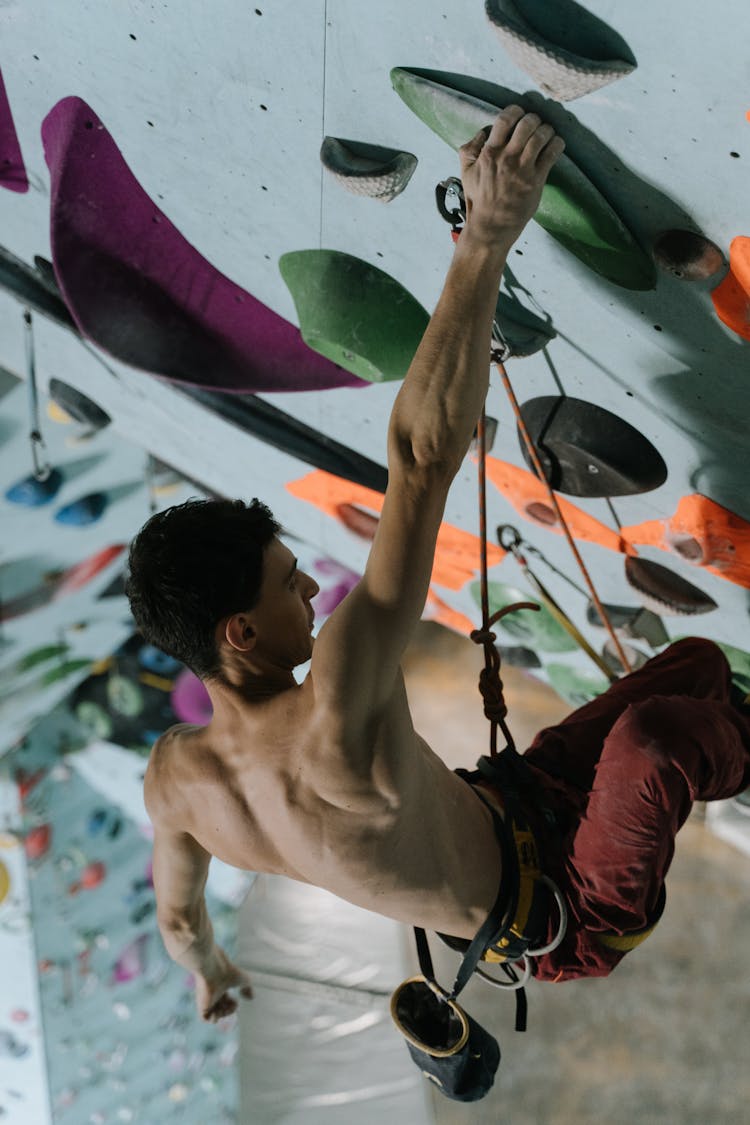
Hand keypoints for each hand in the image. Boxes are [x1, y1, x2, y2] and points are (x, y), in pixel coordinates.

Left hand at [194, 946, 253, 1022]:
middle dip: (228, 1010)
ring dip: (222, 1015)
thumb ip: (248, 988)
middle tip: (232, 1005)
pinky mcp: (202, 1005)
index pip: (224, 999)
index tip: (236, 1001)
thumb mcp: (244, 980)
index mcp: (220, 986)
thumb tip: (251, 997)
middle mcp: (212, 994)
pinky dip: (213, 1019)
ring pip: (213, 1013)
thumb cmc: (229, 972)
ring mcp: (207, 999)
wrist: (214, 969)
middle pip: (220, 1007)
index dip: (231, 1004)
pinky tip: (218, 1012)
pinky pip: (204, 1018)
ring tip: (225, 1008)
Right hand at [458, 107, 564, 246]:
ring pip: (542, 136)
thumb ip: (469, 150)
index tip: (519, 114)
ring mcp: (523, 169)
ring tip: (546, 133)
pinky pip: (552, 153)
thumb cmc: (479, 200)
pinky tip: (556, 144)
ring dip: (547, 130)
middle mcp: (507, 158)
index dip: (515, 111)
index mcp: (490, 153)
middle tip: (535, 124)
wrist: (491, 226)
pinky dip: (557, 144)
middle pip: (527, 123)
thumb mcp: (465, 173)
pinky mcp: (536, 180)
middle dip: (534, 119)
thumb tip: (481, 133)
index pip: (505, 119)